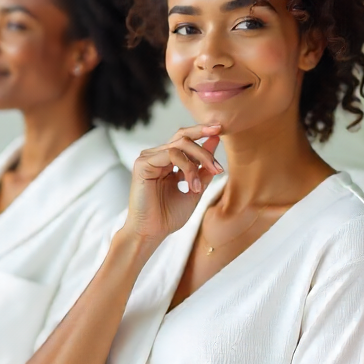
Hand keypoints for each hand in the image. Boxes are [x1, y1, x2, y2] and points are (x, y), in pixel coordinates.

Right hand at [124, 124, 223, 243]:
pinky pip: (171, 154)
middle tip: (218, 166)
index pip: (185, 139)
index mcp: (167, 160)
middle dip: (204, 148)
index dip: (202, 133)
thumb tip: (215, 142)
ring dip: (198, 161)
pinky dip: (187, 167)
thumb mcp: (195, 189)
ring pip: (180, 144)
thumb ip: (204, 169)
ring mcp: (148, 158)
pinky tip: (191, 184)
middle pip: (183, 137)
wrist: (152, 233)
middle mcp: (157, 156)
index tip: (220, 130)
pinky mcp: (143, 163)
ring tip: (202, 184)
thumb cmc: (168, 216)